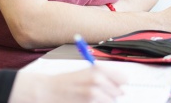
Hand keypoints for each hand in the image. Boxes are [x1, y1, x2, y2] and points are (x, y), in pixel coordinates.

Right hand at [9, 65, 126, 102]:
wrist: (47, 92)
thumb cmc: (65, 82)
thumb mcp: (85, 72)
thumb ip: (104, 75)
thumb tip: (123, 84)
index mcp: (98, 70)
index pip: (123, 78)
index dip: (118, 82)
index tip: (115, 84)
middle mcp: (98, 82)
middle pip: (118, 93)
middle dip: (110, 94)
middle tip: (94, 93)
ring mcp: (94, 96)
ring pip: (111, 102)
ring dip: (103, 102)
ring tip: (88, 99)